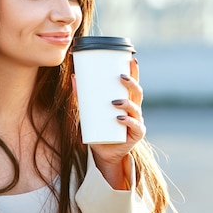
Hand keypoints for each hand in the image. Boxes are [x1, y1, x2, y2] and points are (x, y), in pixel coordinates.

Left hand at [89, 58, 145, 187]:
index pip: (133, 83)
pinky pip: (135, 127)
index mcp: (127, 100)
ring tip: (114, 101)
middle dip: (131, 83)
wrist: (103, 152)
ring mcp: (137, 122)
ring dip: (127, 103)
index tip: (131, 59)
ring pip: (136, 108)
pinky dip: (128, 121)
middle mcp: (134, 109)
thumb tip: (74, 77)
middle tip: (120, 77)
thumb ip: (82, 95)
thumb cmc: (98, 127)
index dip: (134, 71)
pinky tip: (120, 118)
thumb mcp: (89, 110)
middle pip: (137, 93)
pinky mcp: (135, 135)